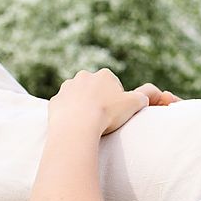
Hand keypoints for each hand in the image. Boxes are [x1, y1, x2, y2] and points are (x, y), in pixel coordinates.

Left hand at [49, 69, 174, 134]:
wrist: (78, 125)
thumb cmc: (108, 113)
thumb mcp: (135, 104)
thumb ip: (143, 97)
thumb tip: (145, 97)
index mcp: (104, 75)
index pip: (114, 85)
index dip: (118, 100)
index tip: (118, 112)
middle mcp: (84, 76)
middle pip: (96, 89)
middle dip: (100, 100)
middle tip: (105, 118)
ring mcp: (67, 88)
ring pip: (79, 97)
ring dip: (84, 107)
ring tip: (91, 123)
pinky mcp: (55, 101)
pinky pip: (66, 108)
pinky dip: (71, 115)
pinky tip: (78, 125)